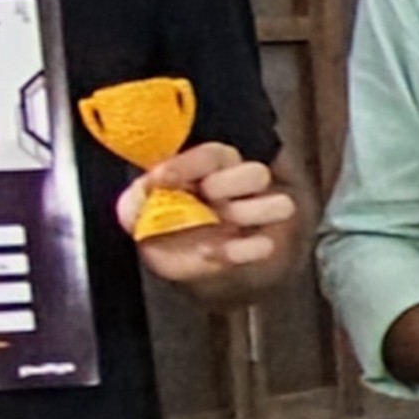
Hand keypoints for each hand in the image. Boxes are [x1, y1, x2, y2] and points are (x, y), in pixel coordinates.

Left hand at [125, 141, 297, 284]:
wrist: (170, 264)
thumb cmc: (159, 227)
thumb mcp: (137, 209)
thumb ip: (138, 198)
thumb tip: (145, 192)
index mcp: (211, 170)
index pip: (214, 155)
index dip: (190, 164)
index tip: (162, 178)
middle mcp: (238, 190)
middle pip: (257, 173)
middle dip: (230, 183)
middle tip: (206, 194)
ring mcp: (252, 219)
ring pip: (281, 204)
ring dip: (251, 212)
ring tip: (222, 221)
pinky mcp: (255, 248)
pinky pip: (266, 245)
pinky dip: (242, 250)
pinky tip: (213, 252)